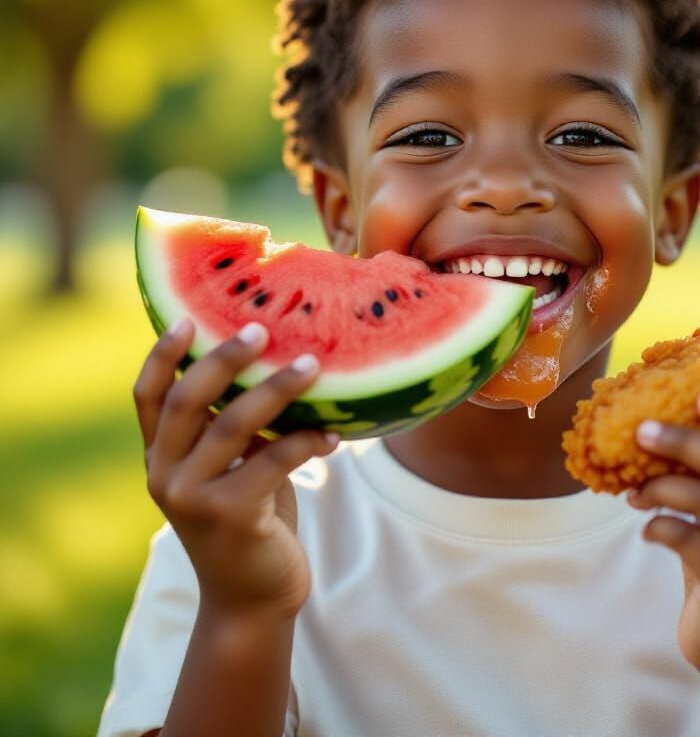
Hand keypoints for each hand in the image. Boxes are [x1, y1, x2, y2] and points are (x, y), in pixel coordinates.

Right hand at [132, 317, 339, 619]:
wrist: (251, 599)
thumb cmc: (249, 520)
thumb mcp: (230, 469)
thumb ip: (231, 429)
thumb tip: (275, 363)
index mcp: (159, 457)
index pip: (146, 397)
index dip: (162, 355)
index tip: (188, 316)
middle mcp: (164, 474)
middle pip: (187, 400)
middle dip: (224, 359)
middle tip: (262, 330)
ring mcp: (192, 498)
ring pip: (232, 425)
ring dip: (278, 390)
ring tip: (314, 366)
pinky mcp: (229, 516)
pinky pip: (274, 461)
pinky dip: (308, 441)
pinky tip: (337, 433)